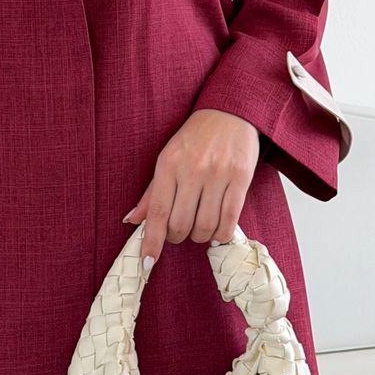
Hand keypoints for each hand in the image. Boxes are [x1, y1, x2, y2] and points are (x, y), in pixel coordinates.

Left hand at [122, 110, 260, 274]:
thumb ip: (152, 193)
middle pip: (181, 224)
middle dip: (179, 237)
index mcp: (169, 164)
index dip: (152, 242)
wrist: (230, 112)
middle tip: (181, 232)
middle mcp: (192, 170)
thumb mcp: (168, 157)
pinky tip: (218, 231)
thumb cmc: (196, 137)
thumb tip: (133, 221)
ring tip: (200, 228)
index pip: (158, 212)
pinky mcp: (240, 178)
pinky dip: (221, 234)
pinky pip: (230, 219)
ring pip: (206, 226)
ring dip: (200, 236)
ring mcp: (217, 174)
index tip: (147, 262)